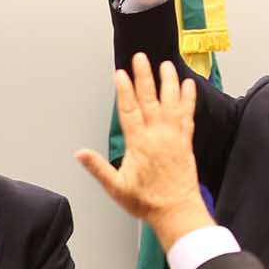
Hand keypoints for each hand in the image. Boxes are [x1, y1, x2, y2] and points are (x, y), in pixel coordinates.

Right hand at [74, 52, 211, 247]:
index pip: (129, 111)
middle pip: (150, 99)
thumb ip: (98, 168)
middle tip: (141, 58)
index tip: (120, 74)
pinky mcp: (185, 141)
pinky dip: (188, 98)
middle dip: (144, 77)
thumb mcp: (116, 188)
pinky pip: (187, 114)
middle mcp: (157, 135)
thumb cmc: (147, 202)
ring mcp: (173, 136)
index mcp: (139, 144)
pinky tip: (188, 85)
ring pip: (171, 102)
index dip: (124, 91)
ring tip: (166, 64)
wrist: (177, 211)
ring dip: (168, 82)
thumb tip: (80, 154)